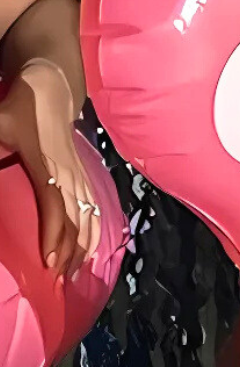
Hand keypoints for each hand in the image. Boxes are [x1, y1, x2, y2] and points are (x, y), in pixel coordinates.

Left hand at [0, 59, 98, 276]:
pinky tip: (91, 249)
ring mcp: (79, 173)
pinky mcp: (83, 173)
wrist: (52, 86)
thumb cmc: (19, 106)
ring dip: (84, 245)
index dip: (55, 233)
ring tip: (76, 272)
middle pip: (76, 218)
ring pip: (88, 214)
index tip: (49, 261)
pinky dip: (94, 230)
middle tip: (62, 280)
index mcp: (47, 163)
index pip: (54, 205)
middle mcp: (68, 173)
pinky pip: (93, 206)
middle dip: (71, 250)